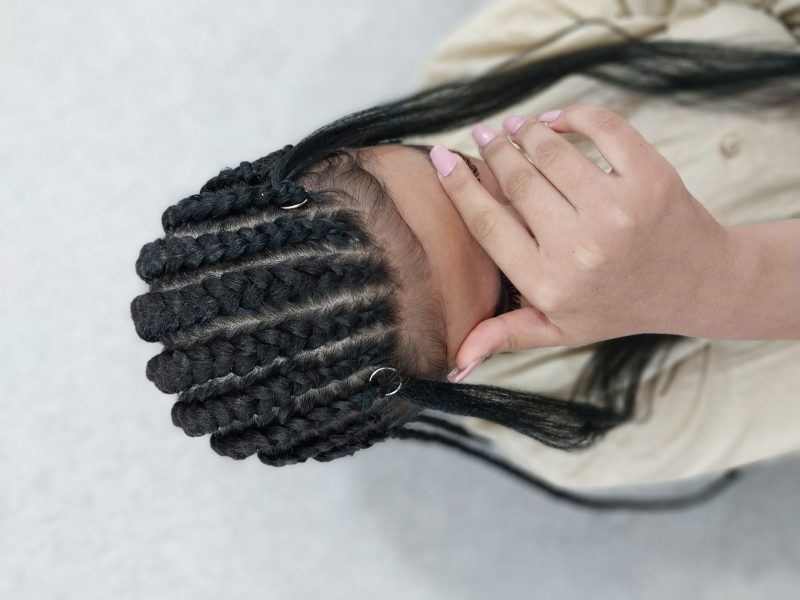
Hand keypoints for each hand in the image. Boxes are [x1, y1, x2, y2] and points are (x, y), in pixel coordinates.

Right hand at [431, 103, 733, 369]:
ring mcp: (617, 210)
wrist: (697, 285)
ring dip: (527, 131)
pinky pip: (601, 128)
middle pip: (517, 180)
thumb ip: (508, 334)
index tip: (440, 159)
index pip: (488, 223)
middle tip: (482, 135)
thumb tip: (455, 361)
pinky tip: (557, 120)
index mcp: (549, 283)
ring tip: (516, 126)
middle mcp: (579, 247)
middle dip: (494, 150)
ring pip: (551, 150)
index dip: (459, 186)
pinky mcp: (650, 178)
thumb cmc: (620, 306)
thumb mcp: (562, 330)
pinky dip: (573, 116)